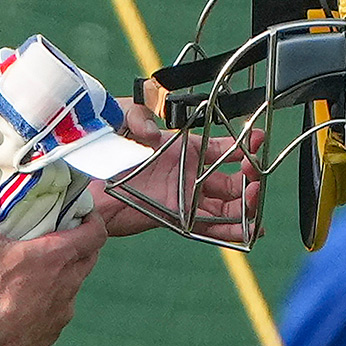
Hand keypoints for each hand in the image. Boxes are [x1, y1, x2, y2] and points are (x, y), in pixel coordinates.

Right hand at [0, 36, 130, 340]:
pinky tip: (28, 297)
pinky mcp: (53, 332)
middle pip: (89, 256)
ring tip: (39, 264)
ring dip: (65, 271)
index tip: (80, 212)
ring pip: (75, 283)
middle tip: (58, 232)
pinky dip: (52, 298)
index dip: (93, 219)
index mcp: (57, 257)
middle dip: (79, 241)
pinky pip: (61, 308)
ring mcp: (63, 311)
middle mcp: (69, 284)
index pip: (97, 232)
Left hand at [93, 101, 262, 240]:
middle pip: (230, 179)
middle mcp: (188, 173)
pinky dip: (228, 230)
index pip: (221, 146)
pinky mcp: (176, 218)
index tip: (259, 139)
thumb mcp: (122, 120)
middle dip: (250, 179)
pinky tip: (247, 231)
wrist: (86, 184)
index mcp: (184, 147)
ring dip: (244, 207)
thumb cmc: (104, 148)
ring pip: (224, 205)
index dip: (243, 143)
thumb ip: (138, 115)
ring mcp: (183, 197)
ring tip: (256, 205)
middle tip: (256, 177)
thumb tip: (153, 133)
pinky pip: (207, 225)